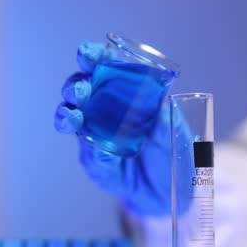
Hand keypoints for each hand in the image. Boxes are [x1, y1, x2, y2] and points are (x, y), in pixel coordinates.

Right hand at [54, 42, 187, 215]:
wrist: (174, 192)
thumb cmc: (176, 153)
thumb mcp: (178, 131)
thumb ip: (168, 115)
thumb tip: (161, 99)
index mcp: (126, 91)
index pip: (106, 66)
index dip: (94, 57)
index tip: (87, 54)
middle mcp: (105, 109)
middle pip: (80, 89)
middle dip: (75, 86)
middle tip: (81, 91)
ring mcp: (97, 135)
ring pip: (71, 117)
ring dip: (68, 114)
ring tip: (74, 117)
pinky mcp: (96, 162)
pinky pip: (88, 153)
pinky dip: (91, 150)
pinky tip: (99, 151)